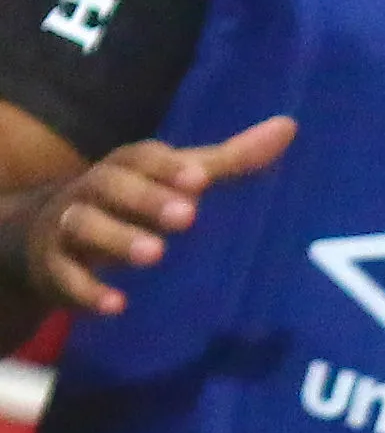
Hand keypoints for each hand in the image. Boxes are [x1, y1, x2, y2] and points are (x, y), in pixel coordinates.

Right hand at [15, 116, 294, 316]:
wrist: (47, 235)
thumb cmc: (135, 199)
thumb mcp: (179, 178)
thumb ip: (231, 159)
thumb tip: (289, 126)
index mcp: (128, 165)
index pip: (144, 157)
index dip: (169, 166)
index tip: (201, 179)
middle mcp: (93, 189)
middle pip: (113, 186)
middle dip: (148, 199)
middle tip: (189, 216)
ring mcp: (68, 226)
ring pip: (84, 225)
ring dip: (118, 239)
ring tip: (155, 255)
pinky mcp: (54, 267)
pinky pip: (65, 277)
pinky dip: (87, 290)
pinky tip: (117, 306)